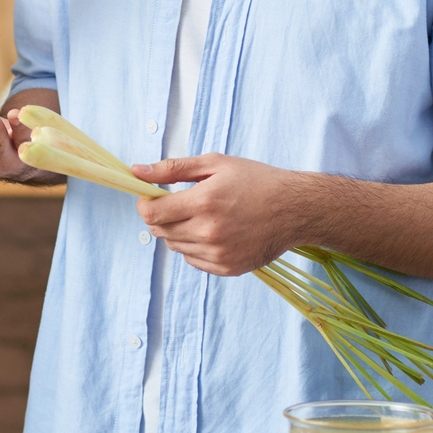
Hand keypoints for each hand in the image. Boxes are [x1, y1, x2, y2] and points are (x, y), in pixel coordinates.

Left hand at [130, 153, 306, 275]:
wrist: (295, 209)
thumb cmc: (256, 181)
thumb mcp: (215, 164)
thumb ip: (172, 169)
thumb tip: (137, 172)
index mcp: (203, 202)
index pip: (151, 214)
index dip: (144, 205)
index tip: (150, 198)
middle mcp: (209, 232)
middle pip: (160, 232)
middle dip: (161, 217)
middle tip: (180, 204)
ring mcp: (219, 254)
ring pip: (176, 247)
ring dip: (178, 232)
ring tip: (202, 216)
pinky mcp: (228, 268)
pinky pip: (193, 261)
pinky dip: (195, 247)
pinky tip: (213, 231)